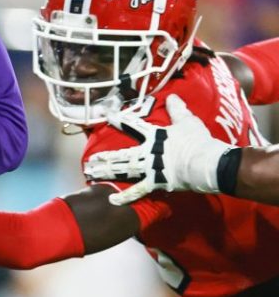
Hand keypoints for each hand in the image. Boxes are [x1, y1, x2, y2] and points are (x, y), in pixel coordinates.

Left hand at [84, 95, 229, 205]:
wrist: (206, 162)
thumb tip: (172, 96)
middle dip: (105, 157)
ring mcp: (150, 169)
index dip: (120, 120)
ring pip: (124, 171)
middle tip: (89, 160)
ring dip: (107, 172)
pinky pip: (138, 192)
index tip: (107, 116)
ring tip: (91, 174)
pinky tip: (111, 200)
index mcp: (155, 136)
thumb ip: (177, 109)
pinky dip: (125, 197)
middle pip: (122, 154)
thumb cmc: (197, 140)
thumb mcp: (187, 121)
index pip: (134, 125)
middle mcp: (148, 152)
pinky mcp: (155, 183)